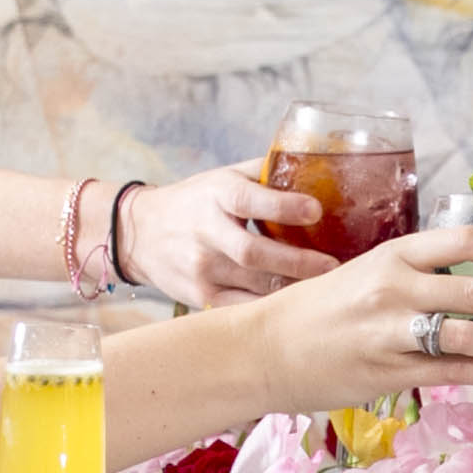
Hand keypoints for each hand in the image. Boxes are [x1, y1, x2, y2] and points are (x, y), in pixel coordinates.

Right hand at [123, 161, 323, 305]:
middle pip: (254, 253)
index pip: (250, 199)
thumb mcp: (222, 177)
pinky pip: (245, 306)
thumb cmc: (194, 202)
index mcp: (216, 195)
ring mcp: (201, 269)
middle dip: (297, 262)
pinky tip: (296, 301)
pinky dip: (272, 305)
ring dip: (293, 288)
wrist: (139, 234)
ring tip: (325, 286)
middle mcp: (206, 232)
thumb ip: (264, 174)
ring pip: (254, 285)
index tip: (316, 210)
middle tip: (333, 266)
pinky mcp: (201, 297)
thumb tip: (317, 167)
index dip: (284, 206)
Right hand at [241, 217, 472, 412]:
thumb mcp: (367, 273)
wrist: (263, 348)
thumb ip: (417, 274)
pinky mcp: (387, 372)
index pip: (467, 241)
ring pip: (470, 335)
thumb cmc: (319, 310)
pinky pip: (451, 372)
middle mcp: (395, 288)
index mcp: (394, 254)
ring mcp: (391, 332)